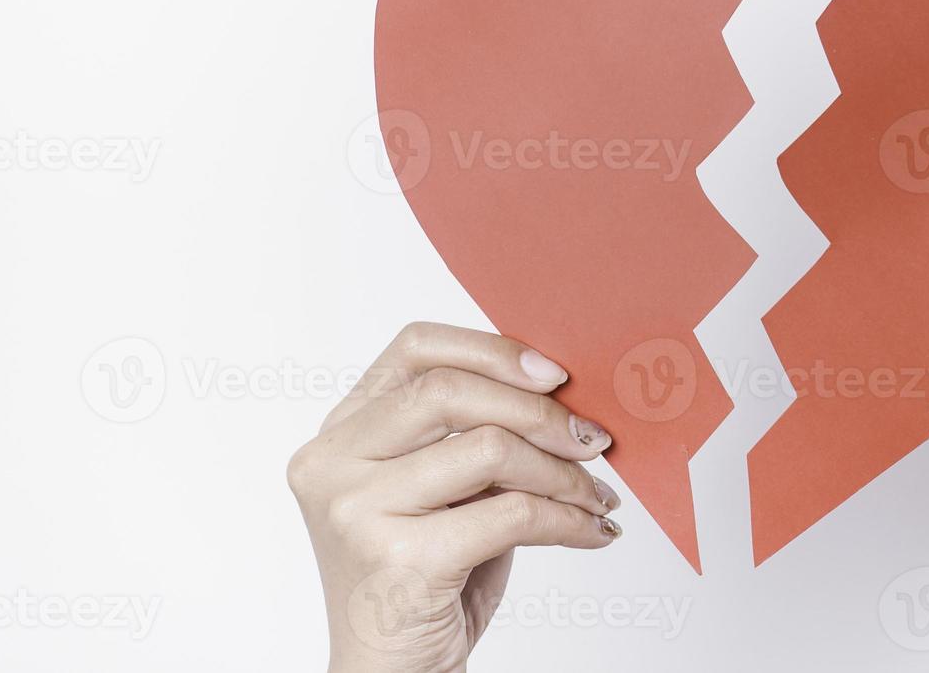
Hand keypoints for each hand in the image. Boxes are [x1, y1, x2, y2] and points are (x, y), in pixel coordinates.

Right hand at [286, 322, 622, 672]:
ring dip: (563, 473)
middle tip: (591, 439)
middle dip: (539, 411)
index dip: (492, 349)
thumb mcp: (444, 491)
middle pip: (450, 390)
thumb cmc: (426, 580)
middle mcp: (334, 464)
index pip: (415, 349)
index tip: (554, 374)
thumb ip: (476, 435)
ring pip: (488, 447)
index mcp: (342, 432)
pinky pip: (512, 513)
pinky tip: (589, 530)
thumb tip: (562, 396)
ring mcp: (357, 511)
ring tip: (594, 495)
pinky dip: (568, 519)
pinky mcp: (399, 560)